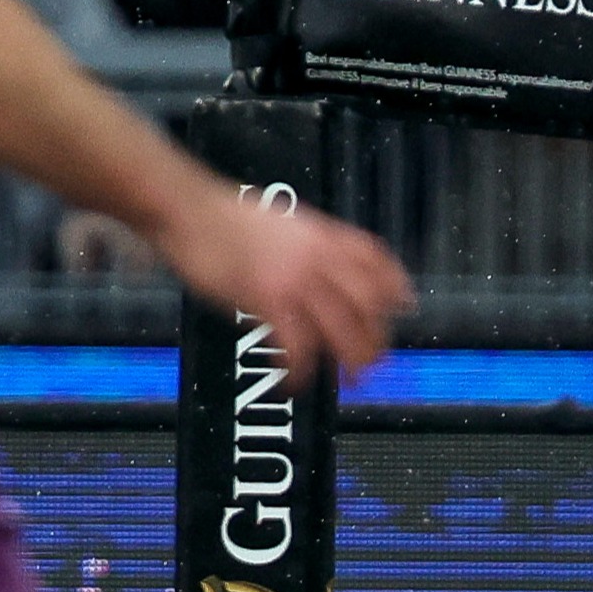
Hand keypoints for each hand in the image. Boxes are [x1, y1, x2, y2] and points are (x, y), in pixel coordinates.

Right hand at [148, 184, 416, 386]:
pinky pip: (297, 345)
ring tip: (345, 381)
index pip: (374, 259)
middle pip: (368, 302)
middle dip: (377, 337)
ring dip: (349, 360)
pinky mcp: (267, 300)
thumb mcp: (281, 221)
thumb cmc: (224, 216)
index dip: (395, 285)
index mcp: (321, 234)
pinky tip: (293, 381)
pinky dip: (299, 371)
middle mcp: (317, 256)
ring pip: (342, 328)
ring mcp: (294, 279)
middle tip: (373, 361)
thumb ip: (307, 244)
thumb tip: (319, 266)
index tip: (403, 306)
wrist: (188, 209)